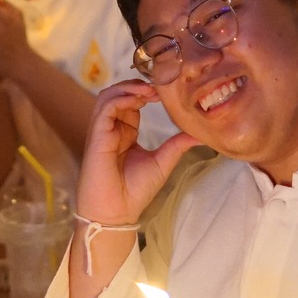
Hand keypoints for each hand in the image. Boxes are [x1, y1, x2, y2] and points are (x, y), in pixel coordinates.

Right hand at [76, 80, 202, 224]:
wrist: (117, 213)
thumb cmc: (135, 191)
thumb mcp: (163, 162)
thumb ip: (177, 144)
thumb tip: (200, 134)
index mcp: (125, 132)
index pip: (133, 101)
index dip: (148, 91)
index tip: (168, 90)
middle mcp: (112, 128)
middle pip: (120, 93)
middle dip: (139, 84)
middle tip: (161, 85)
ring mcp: (103, 130)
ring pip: (109, 95)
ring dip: (129, 87)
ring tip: (151, 90)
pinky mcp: (97, 135)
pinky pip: (105, 108)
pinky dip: (121, 98)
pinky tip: (139, 99)